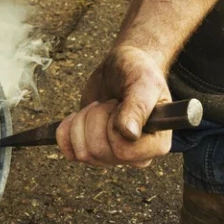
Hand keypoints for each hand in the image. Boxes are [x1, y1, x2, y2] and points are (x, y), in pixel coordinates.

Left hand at [56, 42, 174, 167]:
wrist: (122, 67)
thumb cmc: (139, 71)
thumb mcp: (143, 81)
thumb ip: (138, 106)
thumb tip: (129, 134)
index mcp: (156, 143)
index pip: (123, 152)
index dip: (113, 126)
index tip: (120, 105)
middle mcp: (136, 155)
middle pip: (98, 152)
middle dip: (96, 118)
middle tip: (110, 102)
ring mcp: (113, 156)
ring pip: (83, 153)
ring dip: (84, 121)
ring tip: (100, 106)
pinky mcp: (92, 150)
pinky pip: (69, 152)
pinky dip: (67, 130)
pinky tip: (79, 115)